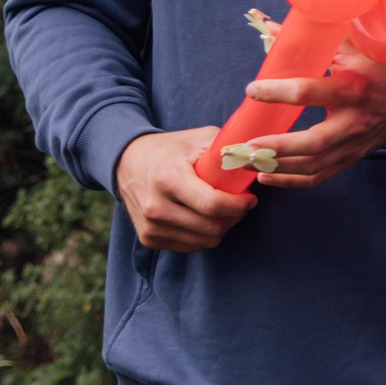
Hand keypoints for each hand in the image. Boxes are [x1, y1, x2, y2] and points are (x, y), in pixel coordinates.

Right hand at [115, 127, 254, 251]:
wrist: (127, 162)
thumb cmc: (171, 149)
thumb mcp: (199, 138)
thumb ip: (228, 148)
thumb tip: (257, 158)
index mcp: (168, 179)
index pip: (211, 205)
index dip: (238, 205)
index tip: (250, 198)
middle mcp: (156, 207)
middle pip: (211, 228)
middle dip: (234, 217)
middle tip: (240, 204)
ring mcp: (150, 226)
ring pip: (203, 241)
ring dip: (221, 228)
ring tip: (223, 209)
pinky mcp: (148, 238)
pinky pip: (190, 246)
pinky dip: (203, 235)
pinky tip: (204, 217)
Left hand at [241, 43, 385, 189]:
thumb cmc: (377, 70)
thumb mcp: (353, 48)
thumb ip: (314, 41)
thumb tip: (269, 29)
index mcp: (353, 88)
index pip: (310, 92)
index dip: (278, 92)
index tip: (252, 90)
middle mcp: (353, 121)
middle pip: (313, 142)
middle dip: (277, 147)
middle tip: (244, 146)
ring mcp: (352, 145)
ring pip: (313, 165)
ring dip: (277, 167)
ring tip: (246, 163)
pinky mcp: (350, 159)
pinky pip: (318, 177)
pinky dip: (290, 181)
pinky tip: (265, 176)